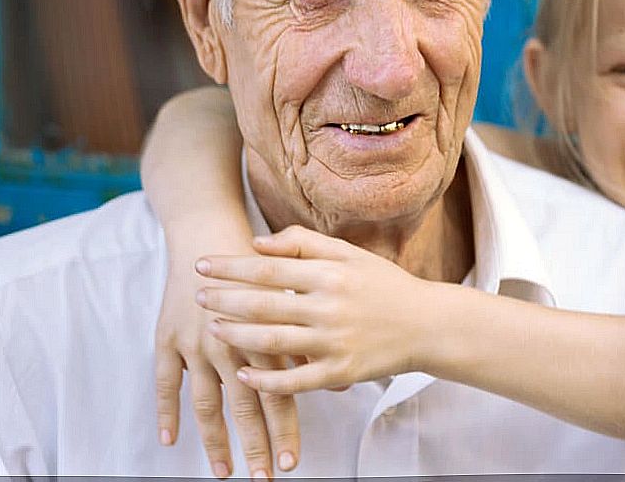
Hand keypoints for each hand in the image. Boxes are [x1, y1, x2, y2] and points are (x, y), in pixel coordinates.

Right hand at [155, 243, 300, 478]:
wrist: (209, 233)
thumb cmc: (260, 268)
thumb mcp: (289, 300)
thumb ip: (310, 342)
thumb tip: (336, 385)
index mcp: (267, 332)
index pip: (281, 392)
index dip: (286, 429)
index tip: (292, 463)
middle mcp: (232, 342)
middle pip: (246, 404)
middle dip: (256, 444)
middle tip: (264, 478)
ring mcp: (197, 343)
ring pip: (206, 402)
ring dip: (215, 440)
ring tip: (223, 472)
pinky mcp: (168, 338)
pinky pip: (164, 382)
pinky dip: (166, 411)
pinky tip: (170, 440)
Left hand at [195, 225, 433, 392]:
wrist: (428, 325)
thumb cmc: (384, 285)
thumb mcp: (349, 254)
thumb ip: (304, 245)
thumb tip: (258, 244)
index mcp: (331, 275)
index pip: (269, 269)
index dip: (231, 267)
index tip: (202, 264)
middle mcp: (330, 308)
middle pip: (264, 305)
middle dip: (224, 299)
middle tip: (196, 295)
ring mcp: (335, 343)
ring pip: (274, 342)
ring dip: (237, 335)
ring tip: (212, 328)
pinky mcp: (341, 373)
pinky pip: (296, 382)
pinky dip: (267, 380)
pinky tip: (243, 374)